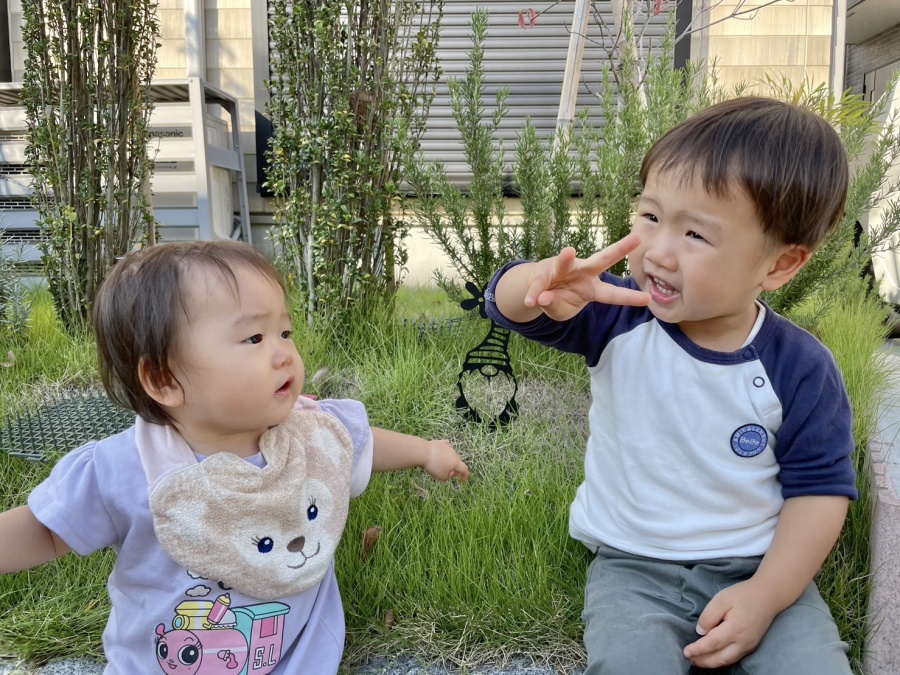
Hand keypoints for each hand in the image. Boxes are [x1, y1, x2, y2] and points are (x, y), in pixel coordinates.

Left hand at [423, 440, 468, 482]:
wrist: (424, 452)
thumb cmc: (434, 466)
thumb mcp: (442, 477)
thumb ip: (448, 477)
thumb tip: (449, 473)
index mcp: (456, 463)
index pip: (464, 469)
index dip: (465, 475)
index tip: (462, 481)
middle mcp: (454, 454)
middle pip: (458, 461)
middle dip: (455, 468)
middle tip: (449, 473)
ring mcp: (448, 447)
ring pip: (452, 454)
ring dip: (450, 460)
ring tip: (442, 465)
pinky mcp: (441, 443)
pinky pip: (446, 446)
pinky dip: (446, 451)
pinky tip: (443, 451)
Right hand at [523, 234, 650, 320]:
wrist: (537, 291)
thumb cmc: (557, 299)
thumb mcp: (560, 310)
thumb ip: (556, 306)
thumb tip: (544, 298)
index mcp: (592, 289)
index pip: (613, 294)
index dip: (629, 297)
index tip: (648, 299)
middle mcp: (583, 273)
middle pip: (603, 259)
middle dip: (620, 249)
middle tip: (637, 238)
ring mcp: (563, 270)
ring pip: (566, 262)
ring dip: (568, 258)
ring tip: (568, 252)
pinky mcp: (544, 272)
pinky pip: (539, 284)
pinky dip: (534, 293)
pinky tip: (532, 301)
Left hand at [682, 580, 780, 668]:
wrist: (768, 596)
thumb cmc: (743, 595)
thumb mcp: (722, 599)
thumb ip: (709, 616)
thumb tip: (700, 632)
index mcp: (735, 629)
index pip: (712, 644)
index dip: (698, 650)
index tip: (686, 652)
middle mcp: (743, 642)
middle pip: (720, 658)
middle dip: (703, 661)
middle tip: (688, 658)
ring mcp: (749, 646)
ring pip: (727, 660)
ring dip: (711, 663)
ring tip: (697, 660)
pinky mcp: (751, 645)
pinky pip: (734, 657)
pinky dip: (722, 660)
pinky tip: (713, 657)